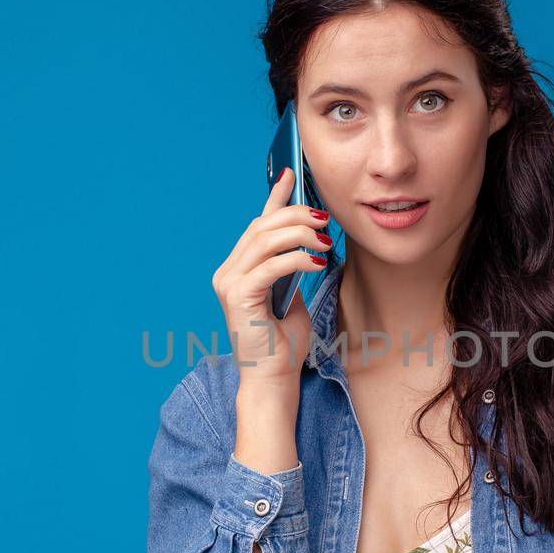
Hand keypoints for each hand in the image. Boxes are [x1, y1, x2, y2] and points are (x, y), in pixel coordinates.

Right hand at [211, 166, 332, 385]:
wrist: (274, 378)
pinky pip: (270, 266)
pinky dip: (296, 259)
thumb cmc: (284, 343)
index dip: (275, 197)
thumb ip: (292, 266)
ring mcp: (229, 282)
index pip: (258, 224)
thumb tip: (310, 239)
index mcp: (239, 268)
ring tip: (325, 243)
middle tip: (325, 220)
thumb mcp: (293, 294)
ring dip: (300, 235)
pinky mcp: (237, 296)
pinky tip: (317, 263)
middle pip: (262, 227)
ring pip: (265, 240)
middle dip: (296, 216)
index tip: (291, 174)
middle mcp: (228, 271)